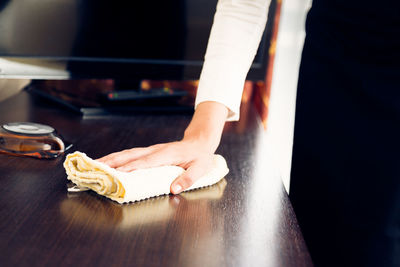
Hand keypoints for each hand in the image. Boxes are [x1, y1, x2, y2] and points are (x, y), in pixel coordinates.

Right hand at [97, 101, 228, 194]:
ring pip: (127, 153)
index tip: (117, 173)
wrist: (199, 143)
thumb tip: (174, 189)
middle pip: (130, 155)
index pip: (146, 162)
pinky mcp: (149, 152)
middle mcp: (155, 151)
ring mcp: (151, 150)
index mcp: (167, 154)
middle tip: (96, 168)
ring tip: (95, 165)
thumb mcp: (200, 169)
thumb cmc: (199, 156)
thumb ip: (188, 179)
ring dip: (111, 159)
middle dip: (112, 162)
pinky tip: (108, 163)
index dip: (131, 167)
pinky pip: (130, 154)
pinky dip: (117, 158)